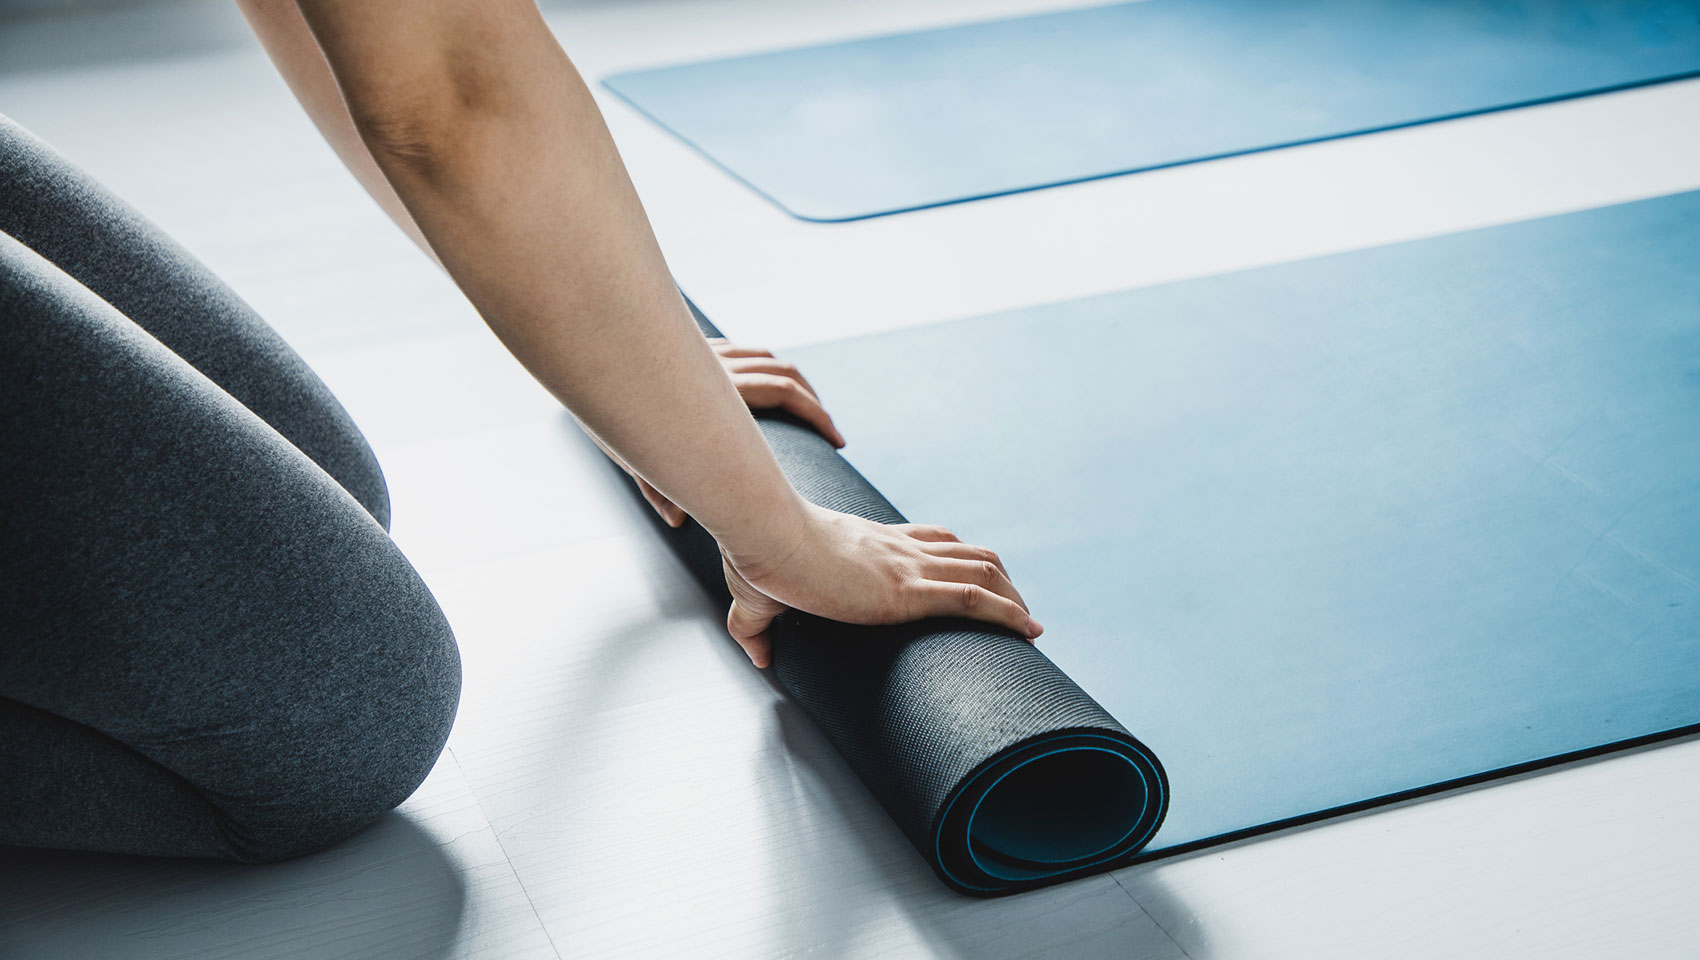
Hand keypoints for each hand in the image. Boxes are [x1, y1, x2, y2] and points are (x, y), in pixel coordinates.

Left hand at [619, 339, 845, 526]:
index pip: (784, 393)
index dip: (817, 415)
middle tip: (834, 436)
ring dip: (796, 384)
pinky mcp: (694, 344)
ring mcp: (706, 350)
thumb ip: (658, 489)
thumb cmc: (599, 403)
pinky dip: (765, 367)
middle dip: (816, 406)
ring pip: (768, 357)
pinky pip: (743, 351)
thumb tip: (678, 521)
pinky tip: (765, 388)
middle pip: (786, 375)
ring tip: (809, 413)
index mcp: (713, 391)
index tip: (837, 441)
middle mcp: (716, 365)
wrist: (583, 339)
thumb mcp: (628, 452)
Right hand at [719, 503, 1043, 666]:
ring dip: (1014, 597)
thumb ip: (754, 628)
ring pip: (983, 570)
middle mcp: (899, 550)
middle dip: (999, 581)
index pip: (930, 541)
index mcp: (871, 545)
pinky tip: (1029, 630)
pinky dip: (1009, 614)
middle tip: (1014, 612)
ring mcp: (908, 568)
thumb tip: (758, 657)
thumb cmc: (759, 557)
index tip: (974, 584)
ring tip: (1029, 626)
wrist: (766, 536)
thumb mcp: (756, 596)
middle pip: (968, 554)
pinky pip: (974, 600)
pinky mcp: (907, 591)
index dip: (958, 561)